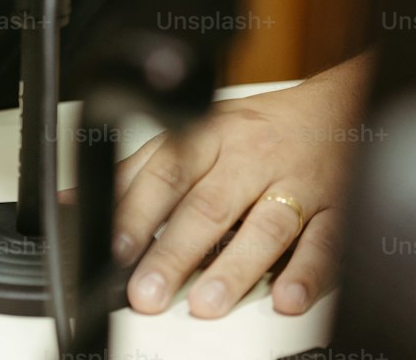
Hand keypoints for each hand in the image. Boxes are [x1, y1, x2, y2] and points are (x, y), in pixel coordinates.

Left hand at [111, 62, 370, 318]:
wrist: (336, 110)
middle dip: (175, 251)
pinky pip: (324, 242)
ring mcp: (295, 184)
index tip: (116, 246)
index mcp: (212, 137)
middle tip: (147, 292)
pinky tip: (287, 299)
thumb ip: (144, 168)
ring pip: (264, 225)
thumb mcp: (200, 134)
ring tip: (206, 304)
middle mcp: (250, 159)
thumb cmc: (256, 130)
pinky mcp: (335, 209)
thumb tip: (79, 199)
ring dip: (234, 267)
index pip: (168, 170)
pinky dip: (306, 273)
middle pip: (210, 205)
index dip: (139, 208)